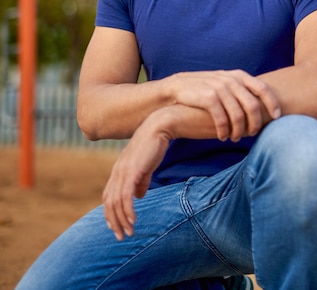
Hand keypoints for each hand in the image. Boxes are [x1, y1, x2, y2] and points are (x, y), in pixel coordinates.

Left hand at [102, 114, 170, 240]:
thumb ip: (141, 181)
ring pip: (116, 202)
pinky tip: (133, 220)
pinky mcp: (132, 171)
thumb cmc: (154, 145)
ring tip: (129, 233)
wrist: (159, 127)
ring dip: (121, 220)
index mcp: (119, 170)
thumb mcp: (146, 166)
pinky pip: (126, 196)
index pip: (109, 196)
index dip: (110, 213)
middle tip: (121, 236)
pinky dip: (127, 210)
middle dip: (113, 222)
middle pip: (109, 202)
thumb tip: (138, 196)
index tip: (115, 227)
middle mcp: (117, 171)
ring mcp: (123, 171)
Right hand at [168, 69, 280, 141]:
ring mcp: (220, 88)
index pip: (263, 89)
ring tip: (235, 138)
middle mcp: (231, 80)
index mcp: (239, 75)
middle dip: (255, 124)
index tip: (277, 118)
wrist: (178, 86)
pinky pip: (222, 119)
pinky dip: (224, 131)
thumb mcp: (226, 82)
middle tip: (252, 134)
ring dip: (238, 131)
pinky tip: (222, 136)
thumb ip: (242, 89)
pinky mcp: (208, 97)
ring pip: (238, 115)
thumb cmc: (206, 88)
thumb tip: (263, 106)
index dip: (273, 104)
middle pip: (252, 106)